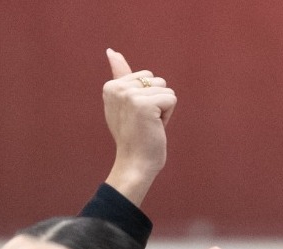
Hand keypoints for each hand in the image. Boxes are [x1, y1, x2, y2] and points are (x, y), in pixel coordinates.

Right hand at [103, 49, 175, 205]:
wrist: (134, 164)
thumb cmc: (133, 136)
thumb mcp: (123, 103)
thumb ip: (120, 75)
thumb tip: (111, 50)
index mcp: (111, 86)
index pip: (145, 77)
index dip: (147, 97)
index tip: (135, 116)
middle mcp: (117, 88)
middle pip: (157, 80)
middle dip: (157, 101)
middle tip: (143, 122)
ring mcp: (130, 96)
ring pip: (166, 90)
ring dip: (163, 109)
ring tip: (148, 125)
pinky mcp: (145, 105)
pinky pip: (171, 100)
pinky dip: (168, 116)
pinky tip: (154, 128)